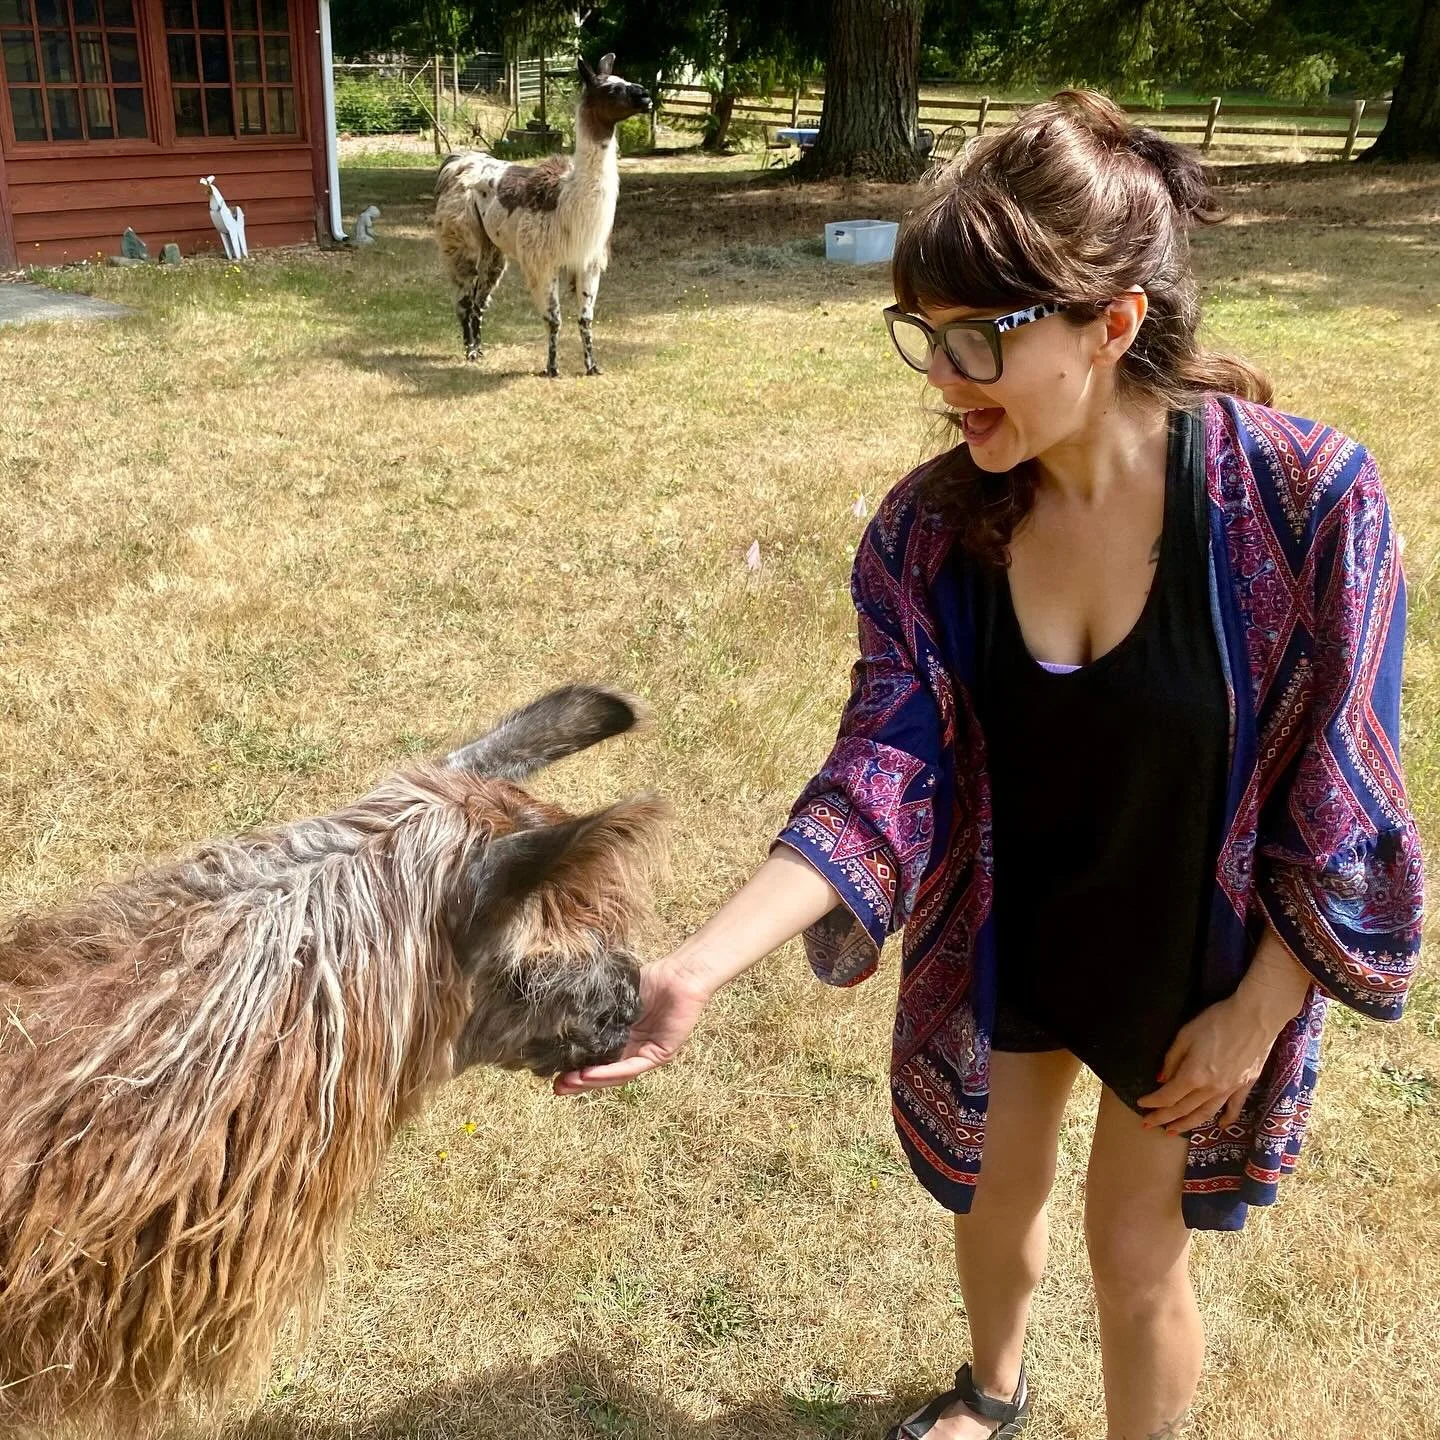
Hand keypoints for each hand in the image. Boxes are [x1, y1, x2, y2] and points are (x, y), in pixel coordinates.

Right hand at [552, 959, 712, 1095]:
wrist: (679, 973)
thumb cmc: (651, 979)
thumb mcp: (616, 997)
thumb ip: (596, 1009)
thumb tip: (561, 1012)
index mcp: (623, 1037)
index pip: (598, 1058)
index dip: (577, 1068)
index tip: (553, 1073)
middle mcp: (634, 1049)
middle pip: (605, 1072)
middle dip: (579, 1082)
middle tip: (556, 1087)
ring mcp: (647, 1054)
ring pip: (616, 1075)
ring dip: (591, 1081)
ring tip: (568, 1083)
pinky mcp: (660, 1054)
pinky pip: (632, 1068)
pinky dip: (610, 1073)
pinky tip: (589, 1074)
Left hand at [1138, 928, 1311, 1133]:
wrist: (1255, 1017)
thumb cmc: (1216, 1021)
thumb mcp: (1185, 1034)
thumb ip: (1172, 1059)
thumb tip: (1161, 1080)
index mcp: (1194, 1075)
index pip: (1168, 1096)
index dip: (1153, 1102)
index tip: (1141, 1105)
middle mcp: (1211, 1089)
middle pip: (1183, 1109)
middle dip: (1163, 1118)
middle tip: (1148, 1124)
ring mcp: (1230, 1090)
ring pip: (1206, 1114)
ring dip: (1188, 1124)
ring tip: (1173, 1131)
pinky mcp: (1246, 1086)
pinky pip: (1234, 1108)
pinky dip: (1226, 1119)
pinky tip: (1219, 1126)